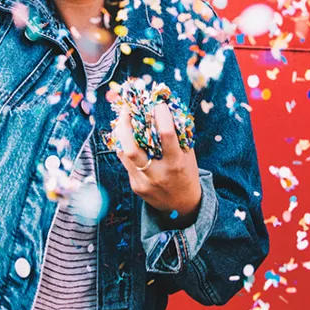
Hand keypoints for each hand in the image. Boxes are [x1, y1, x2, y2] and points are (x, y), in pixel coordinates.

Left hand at [113, 102, 201, 227]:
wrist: (182, 205)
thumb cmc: (187, 175)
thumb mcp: (188, 156)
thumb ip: (179, 137)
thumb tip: (168, 111)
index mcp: (176, 163)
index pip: (167, 136)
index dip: (161, 116)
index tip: (158, 104)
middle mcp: (158, 173)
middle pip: (132, 149)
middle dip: (125, 126)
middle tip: (126, 111)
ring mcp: (143, 181)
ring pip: (124, 155)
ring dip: (121, 135)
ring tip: (122, 121)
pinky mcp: (135, 186)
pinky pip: (126, 163)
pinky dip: (125, 148)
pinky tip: (126, 138)